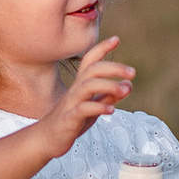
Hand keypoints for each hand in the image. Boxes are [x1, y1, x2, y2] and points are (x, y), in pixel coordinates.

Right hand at [37, 38, 132, 158]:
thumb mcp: (93, 107)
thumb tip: (127, 85)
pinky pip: (82, 109)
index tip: (116, 39)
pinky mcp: (69, 119)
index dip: (102, 49)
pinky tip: (112, 111)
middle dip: (113, 67)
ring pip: (88, 86)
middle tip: (132, 72)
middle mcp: (75, 90)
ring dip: (108, 85)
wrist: (46, 139)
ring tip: (125, 90)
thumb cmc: (70, 121)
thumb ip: (108, 96)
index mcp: (81, 85)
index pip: (90, 61)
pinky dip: (98, 108)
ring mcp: (71, 103)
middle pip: (92, 69)